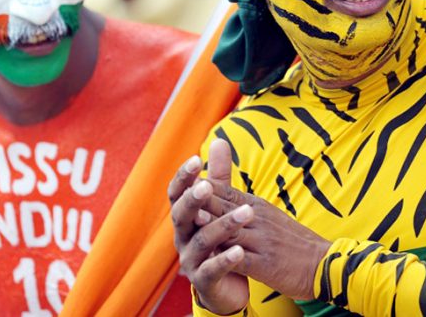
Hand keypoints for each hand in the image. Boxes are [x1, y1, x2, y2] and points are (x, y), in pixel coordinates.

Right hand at [168, 141, 250, 314]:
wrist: (228, 284)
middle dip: (194, 200)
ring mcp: (191, 260)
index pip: (177, 194)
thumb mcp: (221, 206)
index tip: (196, 160)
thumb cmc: (222, 239)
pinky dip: (225, 259)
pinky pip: (212, 269)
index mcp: (186, 217)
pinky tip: (240, 250)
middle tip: (207, 186)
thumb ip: (219, 177)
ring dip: (224, 225)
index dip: (183, 178)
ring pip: (202, 240)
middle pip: (181, 215)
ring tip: (248, 212)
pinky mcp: (204, 282)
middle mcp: (183, 237)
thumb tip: (219, 140)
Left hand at [198, 141, 332, 300]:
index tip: (184, 181)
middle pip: (226, 206)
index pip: (226, 192)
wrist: (322, 262)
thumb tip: (220, 192)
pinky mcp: (266, 265)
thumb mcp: (268, 215)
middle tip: (183, 194)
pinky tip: (213, 257)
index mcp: (257, 206)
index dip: (204, 187)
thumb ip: (243, 204)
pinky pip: (243, 259)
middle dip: (204, 200)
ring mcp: (262, 241)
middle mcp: (258, 219)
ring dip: (213, 224)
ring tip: (194, 220)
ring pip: (233, 231)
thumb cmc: (291, 240)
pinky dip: (227, 257)